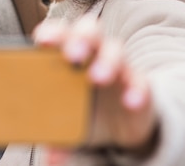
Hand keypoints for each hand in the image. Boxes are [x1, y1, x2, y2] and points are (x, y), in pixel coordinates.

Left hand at [33, 14, 157, 161]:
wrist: (120, 126)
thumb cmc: (83, 111)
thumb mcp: (66, 120)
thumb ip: (56, 131)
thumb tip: (51, 156)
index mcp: (68, 53)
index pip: (60, 33)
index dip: (52, 33)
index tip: (43, 41)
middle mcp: (93, 53)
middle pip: (89, 31)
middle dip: (80, 38)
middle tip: (72, 56)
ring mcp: (118, 66)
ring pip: (115, 50)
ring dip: (107, 61)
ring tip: (97, 78)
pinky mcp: (139, 83)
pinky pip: (141, 80)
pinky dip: (136, 89)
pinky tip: (130, 101)